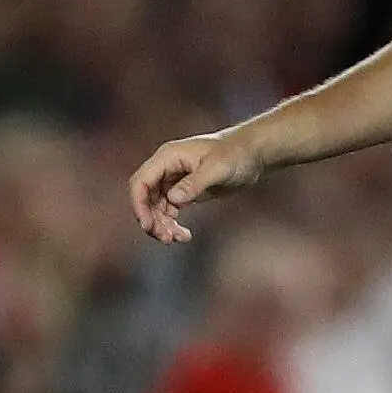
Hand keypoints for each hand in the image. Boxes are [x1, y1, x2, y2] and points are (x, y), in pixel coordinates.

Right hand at [129, 129, 267, 242]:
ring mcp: (174, 180)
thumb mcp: (218, 169)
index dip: (139, 205)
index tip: (148, 226)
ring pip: (155, 207)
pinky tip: (185, 235)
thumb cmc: (236, 154)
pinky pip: (168, 211)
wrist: (253, 154)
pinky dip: (172, 224)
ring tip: (179, 238)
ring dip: (162, 225)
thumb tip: (173, 200)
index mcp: (168, 157)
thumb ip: (194, 184)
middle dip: (151, 219)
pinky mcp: (184, 191)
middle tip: (166, 238)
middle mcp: (166, 168)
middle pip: (145, 197)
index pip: (141, 181)